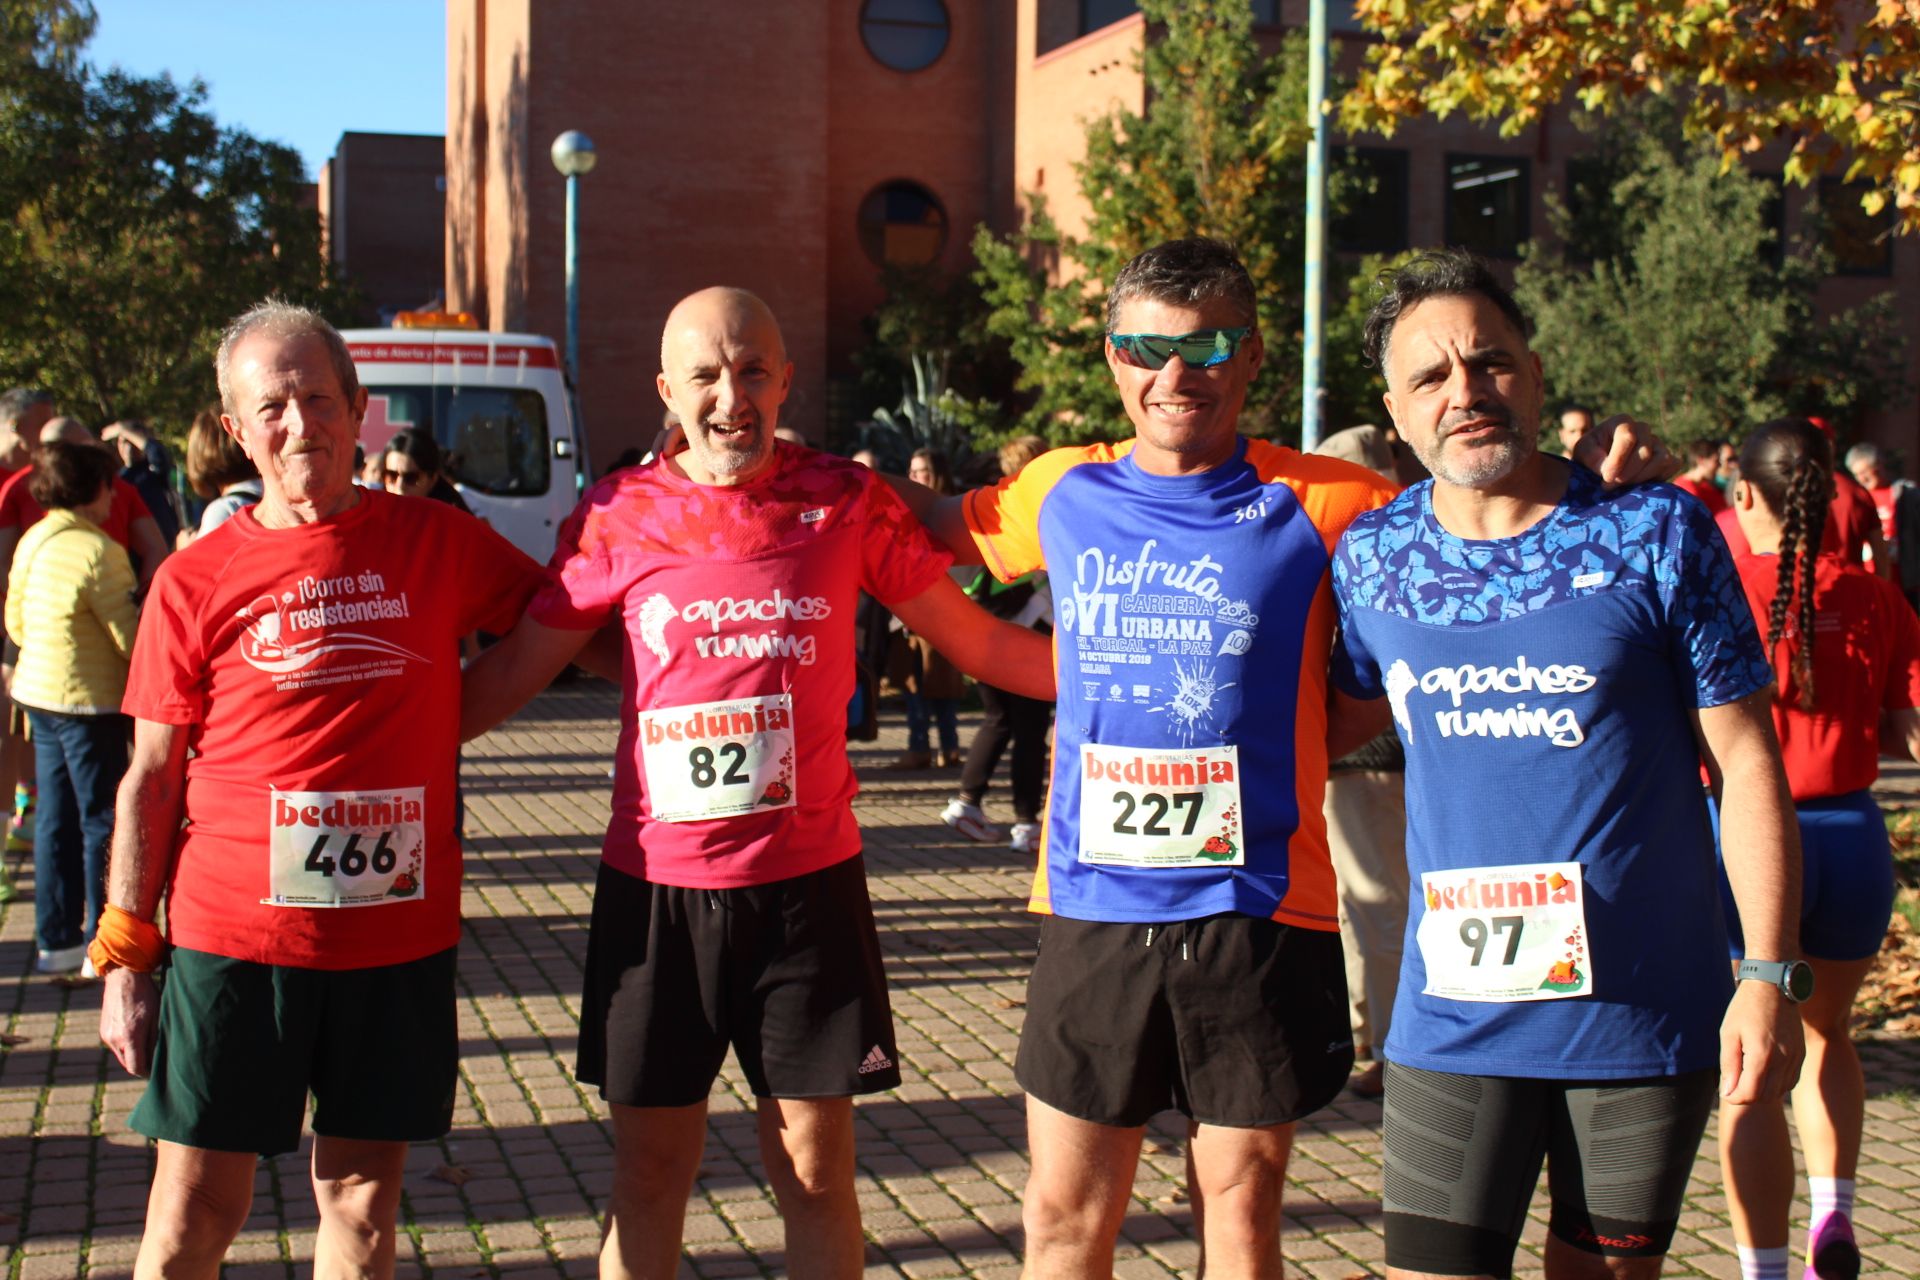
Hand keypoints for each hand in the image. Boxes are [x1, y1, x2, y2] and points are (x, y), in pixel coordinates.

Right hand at [100, 968, 160, 1077]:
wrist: (124, 976)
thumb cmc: (146, 995)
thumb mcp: (156, 1017)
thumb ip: (154, 1040)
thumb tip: (156, 1059)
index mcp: (129, 1037)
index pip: (136, 1067)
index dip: (147, 1072)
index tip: (157, 1072)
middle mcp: (114, 1039)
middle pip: (127, 1064)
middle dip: (141, 1065)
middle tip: (155, 1062)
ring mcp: (106, 1035)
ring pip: (120, 1055)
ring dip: (132, 1056)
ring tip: (147, 1047)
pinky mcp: (103, 1030)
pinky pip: (115, 1045)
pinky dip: (125, 1046)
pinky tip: (137, 1037)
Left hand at [1574, 415, 1680, 487]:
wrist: (1600, 464)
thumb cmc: (1590, 455)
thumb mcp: (1582, 453)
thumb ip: (1593, 458)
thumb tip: (1609, 469)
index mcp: (1622, 422)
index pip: (1628, 436)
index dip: (1618, 459)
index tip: (1606, 478)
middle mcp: (1643, 429)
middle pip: (1644, 451)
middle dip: (1627, 473)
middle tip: (1609, 487)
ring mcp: (1658, 442)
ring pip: (1661, 459)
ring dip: (1641, 478)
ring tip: (1622, 488)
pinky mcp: (1667, 457)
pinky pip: (1672, 465)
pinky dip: (1658, 478)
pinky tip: (1639, 485)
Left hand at [1719, 980, 1804, 1103]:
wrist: (1773, 987)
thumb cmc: (1745, 1008)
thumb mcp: (1728, 1034)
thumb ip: (1728, 1065)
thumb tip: (1728, 1092)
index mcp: (1762, 1055)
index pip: (1750, 1094)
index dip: (1735, 1098)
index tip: (1725, 1092)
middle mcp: (1783, 1060)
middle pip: (1766, 1097)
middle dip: (1747, 1097)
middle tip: (1734, 1086)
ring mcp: (1795, 1058)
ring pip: (1780, 1092)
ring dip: (1762, 1092)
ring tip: (1747, 1077)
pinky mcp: (1802, 1054)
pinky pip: (1791, 1081)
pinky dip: (1777, 1085)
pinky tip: (1764, 1074)